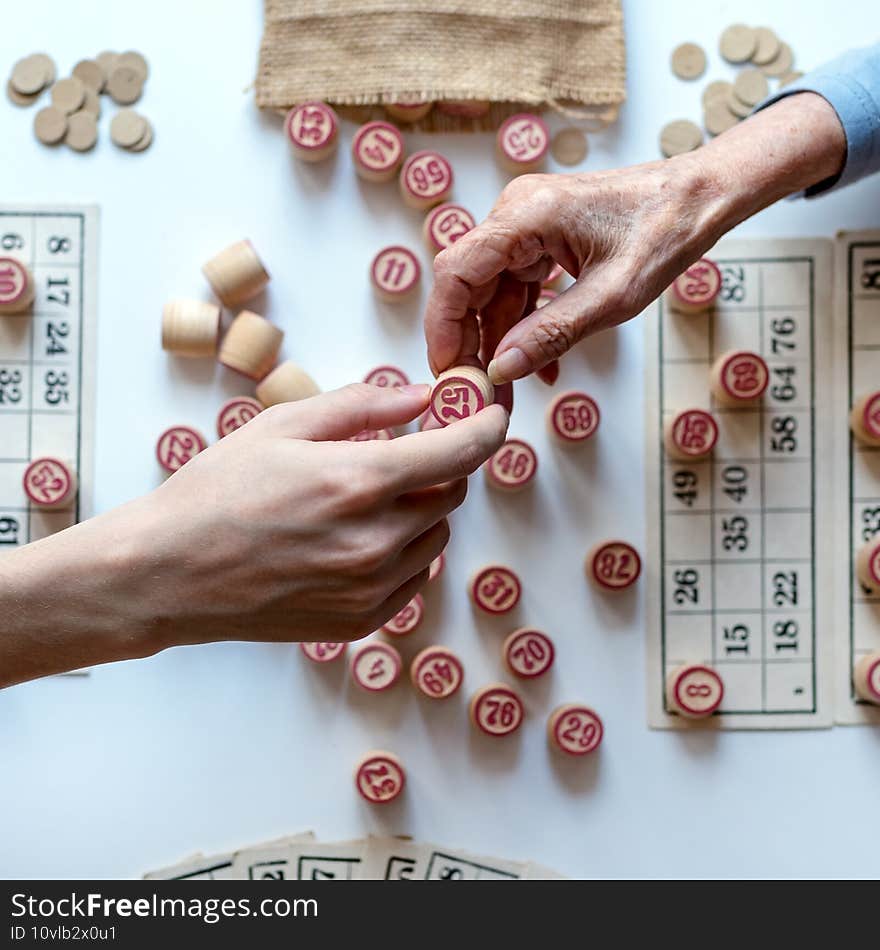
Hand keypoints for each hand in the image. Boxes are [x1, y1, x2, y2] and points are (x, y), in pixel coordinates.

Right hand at [142, 383, 507, 645]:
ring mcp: (371, 587)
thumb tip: (424, 396)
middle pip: (452, 492)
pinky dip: (401, 551)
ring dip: (419, 509)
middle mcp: (375, 540)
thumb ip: (363, 405)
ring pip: (436, 535)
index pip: (461, 452)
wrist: (169, 572)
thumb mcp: (283, 426)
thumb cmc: (217, 492)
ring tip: (361, 501)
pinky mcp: (363, 619)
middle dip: (438, 466)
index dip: (486, 427)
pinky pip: (414, 576)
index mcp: (358, 482)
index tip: (490, 415)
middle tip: (397, 455)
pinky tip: (353, 540)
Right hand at [424, 94, 846, 385]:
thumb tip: (502, 369)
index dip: (443, 328)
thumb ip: (552, 333)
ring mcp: (526, 228)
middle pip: (468, 287)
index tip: (448, 373)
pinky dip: (524, 328)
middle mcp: (515, 215)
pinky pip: (518, 290)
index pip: (456, 273)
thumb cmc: (664, 232)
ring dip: (499, 343)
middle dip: (471, 345)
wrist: (699, 197)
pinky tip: (538, 366)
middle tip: (478, 395)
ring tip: (507, 394)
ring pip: (492, 294)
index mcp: (525, 216)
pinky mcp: (541, 241)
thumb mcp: (612, 297)